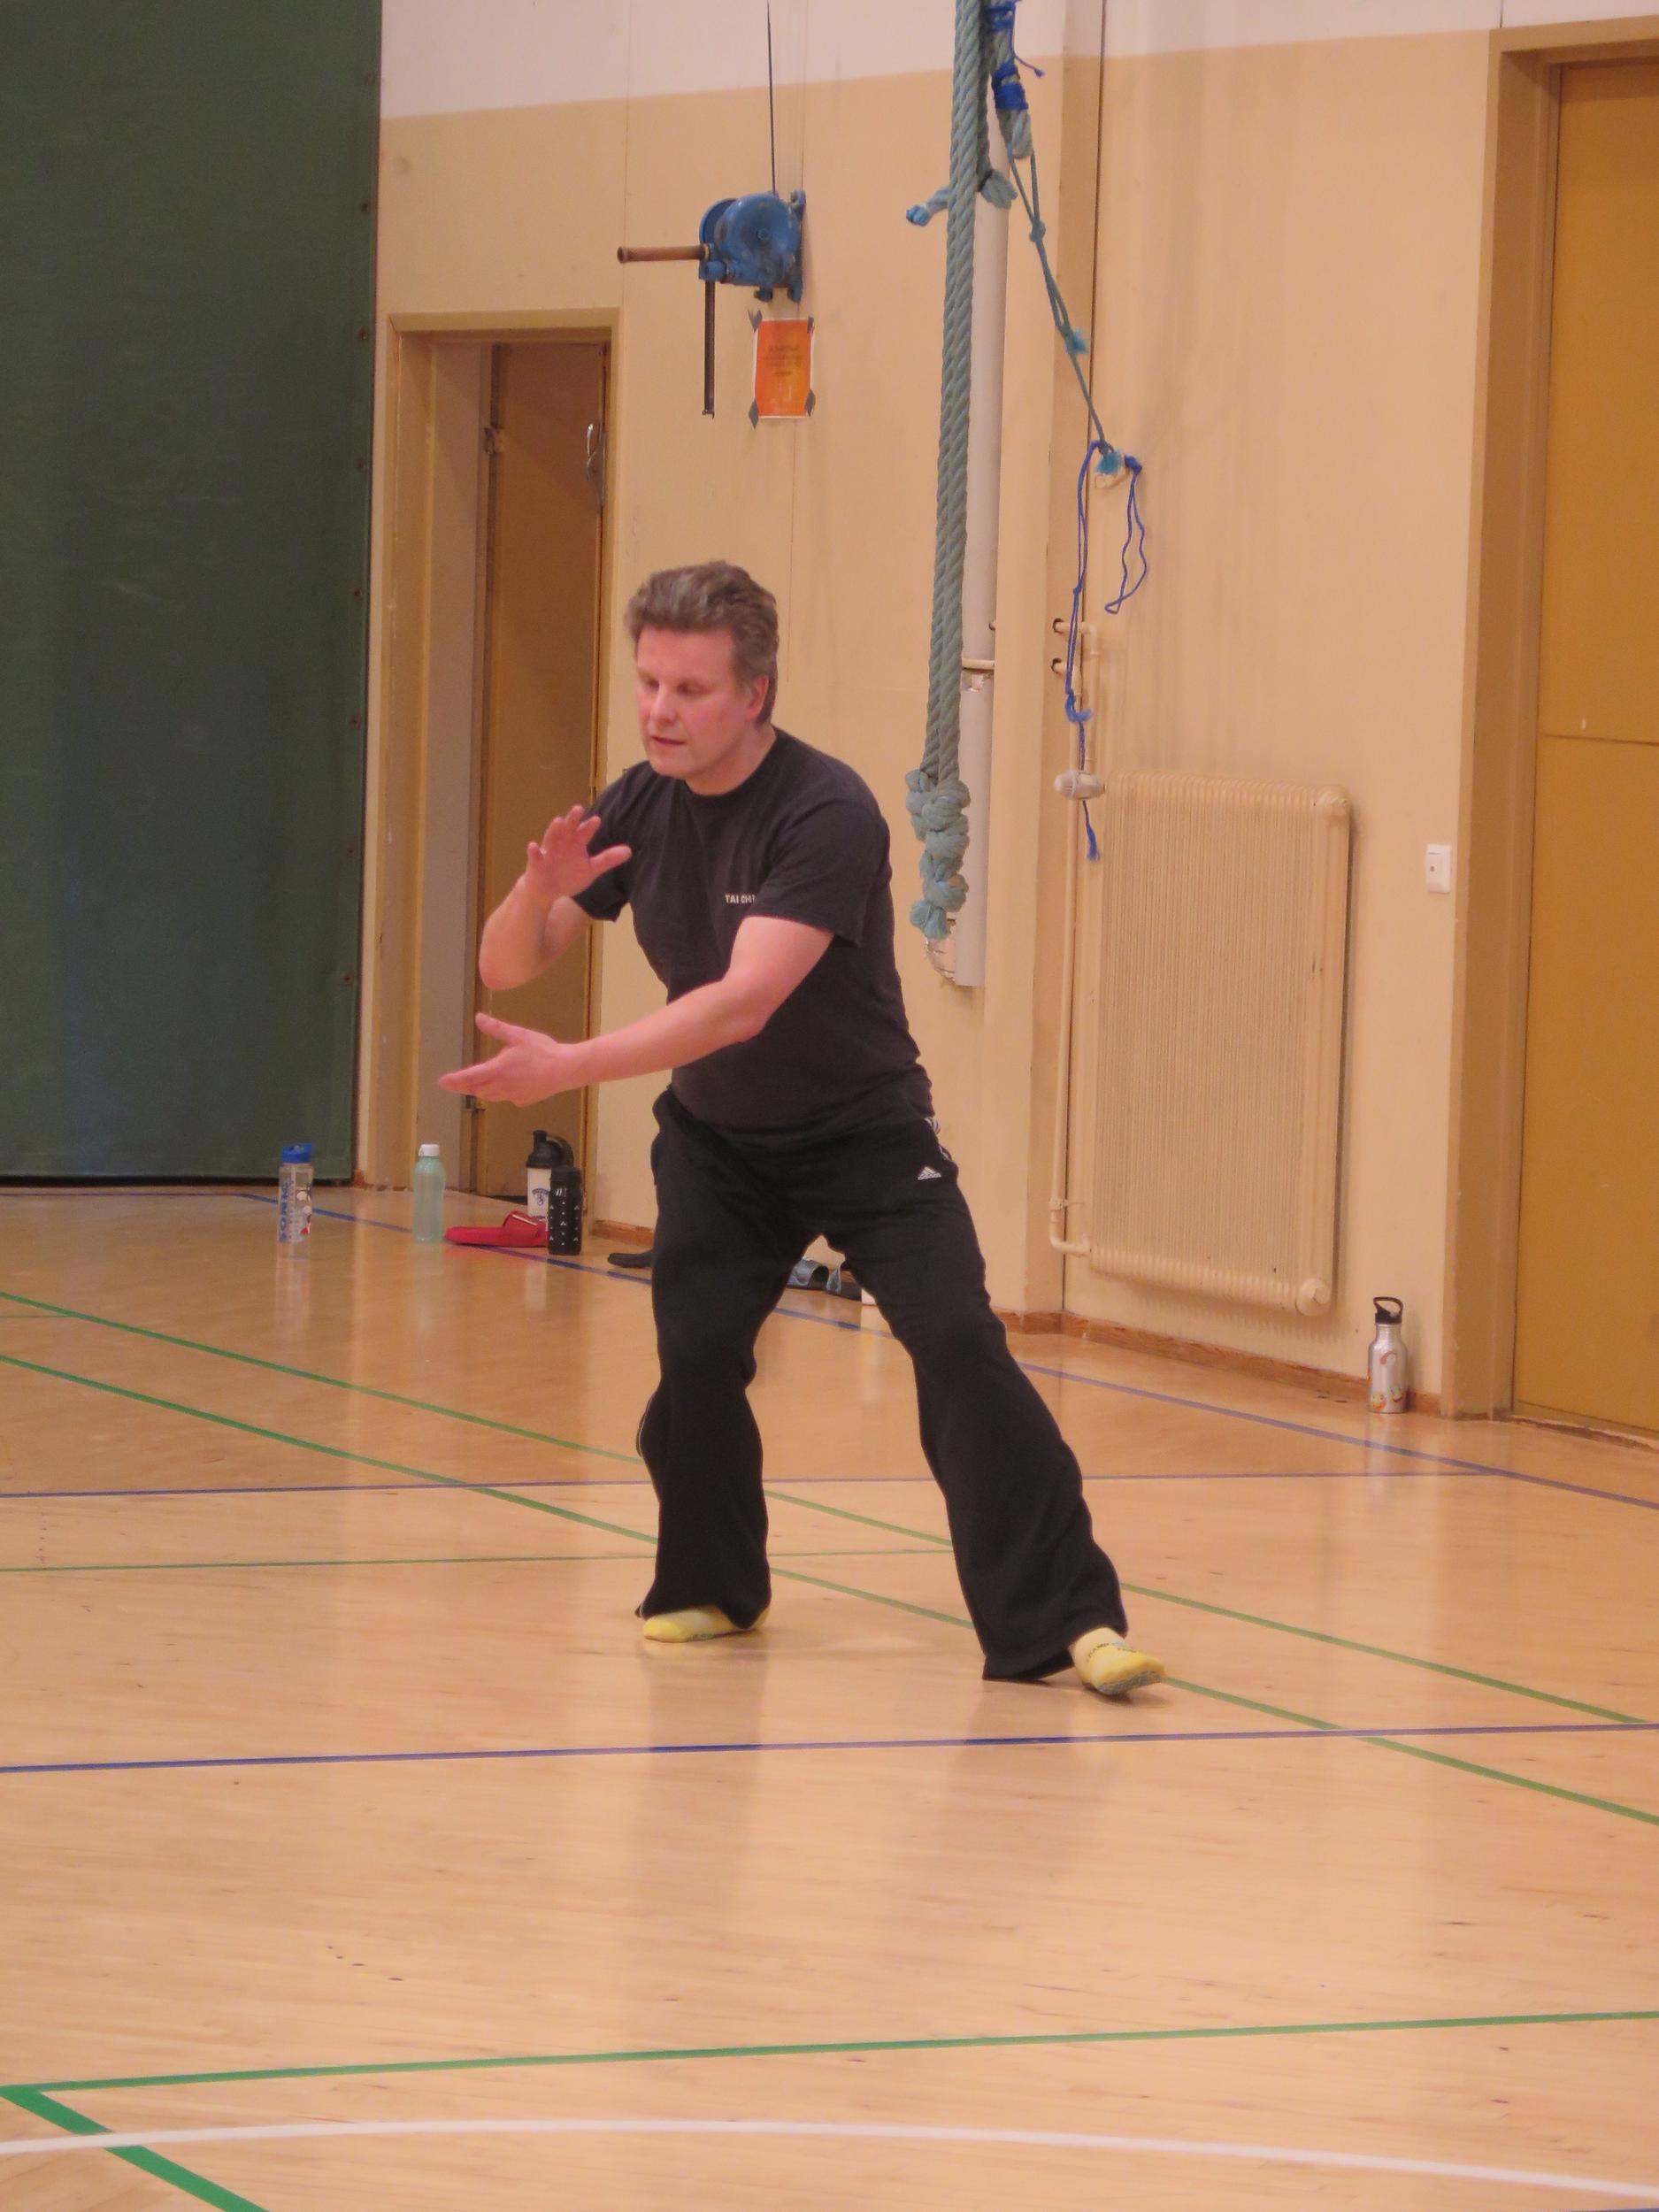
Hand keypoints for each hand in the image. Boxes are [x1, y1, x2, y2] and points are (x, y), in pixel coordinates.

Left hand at [439, 1015, 582, 1104]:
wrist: (566, 1070)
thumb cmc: (543, 1050)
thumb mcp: (518, 1035)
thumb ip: (496, 1028)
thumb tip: (478, 1018)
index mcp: (498, 1069)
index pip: (470, 1077)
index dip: (455, 1080)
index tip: (442, 1082)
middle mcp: (502, 1086)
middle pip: (477, 1089)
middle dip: (465, 1086)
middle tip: (454, 1084)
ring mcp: (513, 1095)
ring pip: (490, 1095)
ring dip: (481, 1090)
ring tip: (474, 1085)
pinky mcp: (523, 1100)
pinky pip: (506, 1097)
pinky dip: (500, 1092)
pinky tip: (505, 1085)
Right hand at [523, 806, 629, 906]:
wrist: (545, 890)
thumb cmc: (568, 876)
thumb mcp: (590, 869)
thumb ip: (607, 859)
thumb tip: (629, 851)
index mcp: (575, 844)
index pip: (584, 833)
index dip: (589, 827)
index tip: (597, 820)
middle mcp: (562, 844)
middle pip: (567, 830)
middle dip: (572, 820)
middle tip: (578, 808)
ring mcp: (548, 852)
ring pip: (551, 838)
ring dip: (554, 830)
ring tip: (558, 820)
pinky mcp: (536, 863)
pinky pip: (534, 856)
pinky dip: (533, 851)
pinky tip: (533, 846)